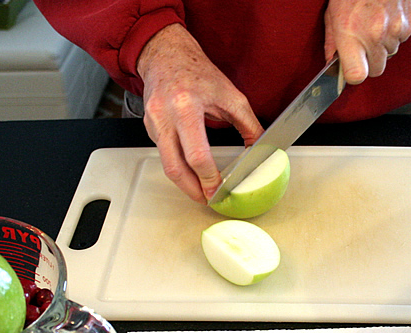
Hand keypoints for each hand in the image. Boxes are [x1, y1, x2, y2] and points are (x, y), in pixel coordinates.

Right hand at [137, 24, 263, 204]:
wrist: (166, 55)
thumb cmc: (196, 71)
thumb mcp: (230, 95)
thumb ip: (248, 124)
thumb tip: (262, 149)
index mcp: (186, 107)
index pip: (197, 154)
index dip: (209, 178)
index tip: (219, 190)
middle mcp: (165, 116)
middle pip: (175, 168)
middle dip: (193, 190)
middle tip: (209, 200)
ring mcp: (153, 123)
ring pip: (166, 165)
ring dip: (184, 183)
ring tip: (201, 192)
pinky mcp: (148, 128)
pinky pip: (163, 153)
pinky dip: (178, 166)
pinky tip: (190, 171)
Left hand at [324, 0, 410, 84]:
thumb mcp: (333, 12)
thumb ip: (332, 40)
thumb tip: (331, 61)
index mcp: (352, 33)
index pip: (357, 75)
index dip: (354, 76)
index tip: (352, 70)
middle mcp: (375, 35)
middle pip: (376, 69)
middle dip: (369, 62)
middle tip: (363, 45)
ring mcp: (396, 29)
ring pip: (390, 53)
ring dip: (383, 45)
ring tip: (375, 22)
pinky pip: (402, 39)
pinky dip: (396, 32)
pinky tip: (388, 15)